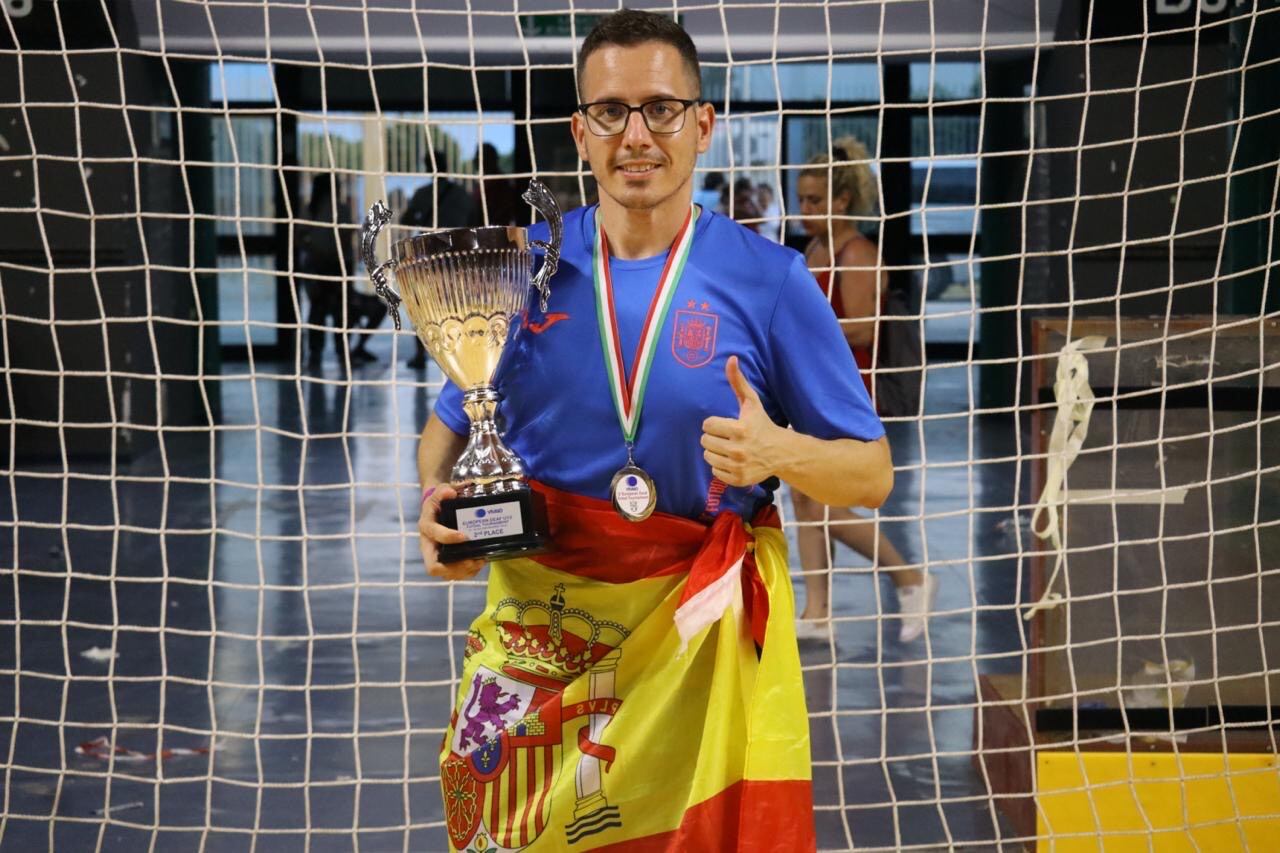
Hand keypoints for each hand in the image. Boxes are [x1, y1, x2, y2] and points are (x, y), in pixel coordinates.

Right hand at [419, 485, 485, 579]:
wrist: (436, 509)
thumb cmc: (439, 501)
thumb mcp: (439, 491)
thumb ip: (444, 490)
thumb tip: (451, 492)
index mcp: (426, 527)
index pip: (433, 535)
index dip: (447, 537)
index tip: (465, 536)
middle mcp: (428, 545)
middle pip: (434, 566)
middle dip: (455, 566)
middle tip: (473, 560)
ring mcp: (436, 555)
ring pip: (445, 574)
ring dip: (464, 571)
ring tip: (480, 562)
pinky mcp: (445, 561)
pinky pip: (454, 573)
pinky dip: (467, 572)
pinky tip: (479, 564)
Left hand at [700, 356, 782, 487]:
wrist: (781, 452)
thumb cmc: (762, 424)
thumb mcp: (751, 403)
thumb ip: (738, 381)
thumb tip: (731, 358)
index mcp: (739, 429)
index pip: (707, 425)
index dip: (714, 423)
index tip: (726, 424)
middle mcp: (738, 450)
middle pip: (705, 441)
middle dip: (714, 437)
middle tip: (728, 436)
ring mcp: (738, 466)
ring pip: (707, 456)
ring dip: (715, 451)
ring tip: (729, 447)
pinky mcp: (738, 479)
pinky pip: (715, 471)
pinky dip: (721, 465)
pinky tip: (733, 460)